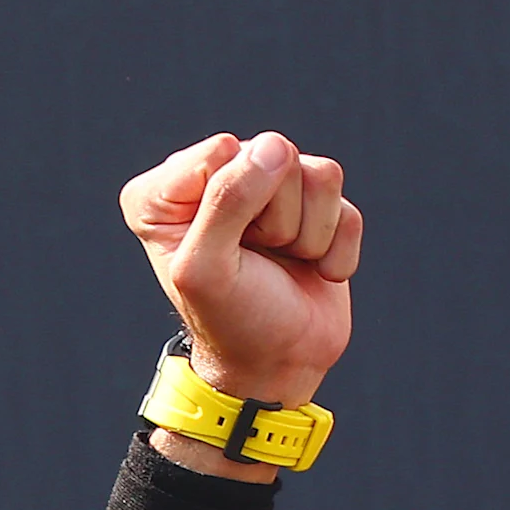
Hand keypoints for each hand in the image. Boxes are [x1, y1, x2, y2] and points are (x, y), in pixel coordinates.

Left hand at [122, 131, 360, 410]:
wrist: (279, 362)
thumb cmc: (229, 318)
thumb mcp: (207, 268)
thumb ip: (227, 201)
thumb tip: (272, 147)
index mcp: (162, 193)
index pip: (223, 152)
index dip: (235, 204)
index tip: (220, 247)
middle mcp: (212, 180)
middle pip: (275, 156)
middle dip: (275, 218)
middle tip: (254, 258)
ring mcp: (266, 190)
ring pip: (319, 173)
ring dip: (308, 232)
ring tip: (282, 261)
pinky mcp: (315, 207)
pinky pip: (347, 205)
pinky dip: (336, 245)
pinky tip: (310, 270)